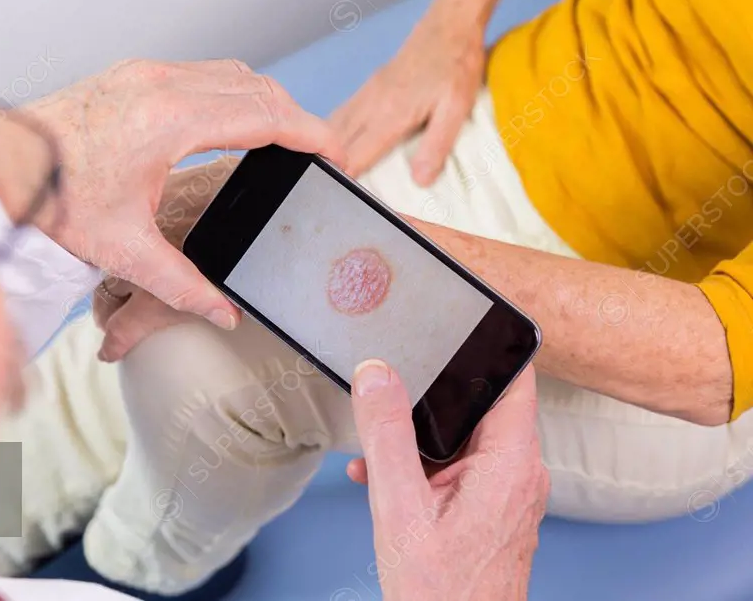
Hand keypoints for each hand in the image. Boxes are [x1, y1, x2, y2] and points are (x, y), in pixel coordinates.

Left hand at [0, 59, 343, 330]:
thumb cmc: (53, 200)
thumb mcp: (123, 250)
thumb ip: (181, 284)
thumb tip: (224, 313)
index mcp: (169, 122)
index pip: (264, 116)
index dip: (310, 133)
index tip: (335, 153)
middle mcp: (161, 85)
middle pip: (258, 88)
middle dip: (296, 118)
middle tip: (317, 151)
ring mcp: (145, 73)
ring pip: (233, 73)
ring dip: (266, 101)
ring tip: (285, 138)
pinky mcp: (133, 73)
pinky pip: (204, 72)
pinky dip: (234, 92)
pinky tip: (236, 120)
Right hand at [330, 0, 484, 182]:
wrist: (450, 23)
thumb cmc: (456, 65)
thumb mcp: (457, 109)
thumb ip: (436, 145)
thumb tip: (420, 179)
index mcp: (391, 114)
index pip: (356, 155)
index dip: (345, 179)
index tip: (338, 199)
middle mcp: (373, 104)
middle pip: (337, 143)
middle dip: (328, 168)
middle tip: (321, 192)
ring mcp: (369, 93)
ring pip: (334, 127)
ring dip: (325, 149)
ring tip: (319, 173)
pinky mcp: (371, 86)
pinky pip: (343, 113)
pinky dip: (332, 132)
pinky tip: (330, 141)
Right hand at [345, 361, 547, 600]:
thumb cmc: (442, 595)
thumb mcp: (399, 507)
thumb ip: (387, 435)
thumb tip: (376, 375)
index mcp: (510, 463)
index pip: (515, 377)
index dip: (488, 344)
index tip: (457, 322)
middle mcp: (519, 473)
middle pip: (481, 405)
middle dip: (432, 399)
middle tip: (393, 393)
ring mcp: (508, 493)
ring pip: (464, 438)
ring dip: (419, 440)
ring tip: (378, 453)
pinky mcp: (492, 509)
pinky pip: (460, 468)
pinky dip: (424, 466)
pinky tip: (385, 479)